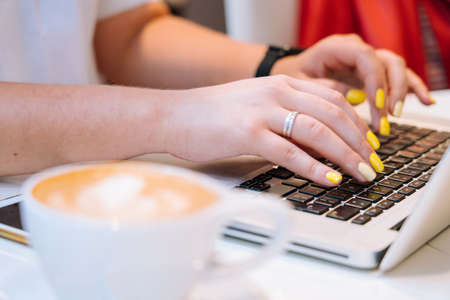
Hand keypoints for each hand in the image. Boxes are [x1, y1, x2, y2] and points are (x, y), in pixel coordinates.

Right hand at [163, 75, 383, 185]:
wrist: (174, 115)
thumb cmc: (212, 113)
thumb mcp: (255, 102)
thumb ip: (286, 111)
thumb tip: (316, 132)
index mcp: (281, 84)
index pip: (334, 99)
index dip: (358, 123)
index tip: (369, 144)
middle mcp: (277, 93)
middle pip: (334, 114)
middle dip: (360, 142)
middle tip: (373, 163)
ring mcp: (263, 112)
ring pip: (318, 131)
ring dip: (345, 155)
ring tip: (362, 174)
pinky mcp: (248, 134)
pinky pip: (291, 152)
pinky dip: (315, 167)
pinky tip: (330, 179)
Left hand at [271, 34, 433, 134]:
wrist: (290, 74)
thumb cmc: (292, 79)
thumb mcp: (299, 86)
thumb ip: (320, 91)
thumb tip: (346, 104)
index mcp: (337, 47)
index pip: (366, 57)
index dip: (376, 81)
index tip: (378, 106)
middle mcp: (356, 50)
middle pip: (386, 62)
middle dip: (390, 92)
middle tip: (385, 120)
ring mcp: (366, 60)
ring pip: (395, 68)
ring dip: (401, 93)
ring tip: (395, 116)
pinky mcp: (371, 72)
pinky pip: (396, 76)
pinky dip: (411, 88)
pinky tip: (424, 101)